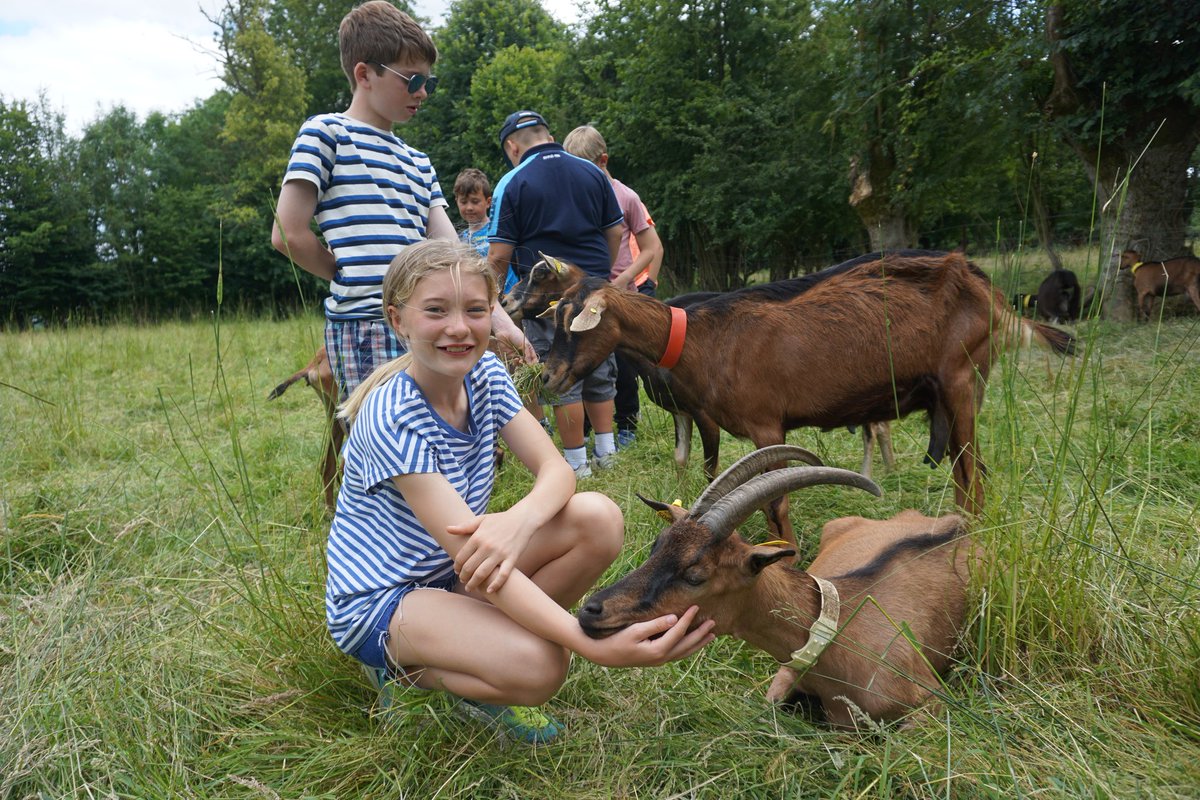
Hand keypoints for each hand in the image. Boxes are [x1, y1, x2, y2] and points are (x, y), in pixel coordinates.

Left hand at [447, 510, 534, 592]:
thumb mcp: (481, 520)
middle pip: (470, 567)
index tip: (457, 571)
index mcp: (478, 537)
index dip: (457, 567)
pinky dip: (496, 584)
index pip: (461, 557)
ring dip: (474, 583)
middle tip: (463, 581)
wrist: (523, 518)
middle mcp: (487, 546)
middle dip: (464, 577)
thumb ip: (464, 526)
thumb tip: (447, 529)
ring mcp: (500, 553)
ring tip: (471, 588)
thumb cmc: (501, 519)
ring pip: (482, 573)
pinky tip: (489, 590)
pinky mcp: (512, 558)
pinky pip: (503, 575)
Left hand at [491, 308, 537, 363]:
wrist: (504, 332)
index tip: (533, 365)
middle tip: (526, 364)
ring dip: (521, 364)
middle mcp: (523, 353)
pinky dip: (515, 362)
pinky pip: (513, 362)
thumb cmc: (516, 335)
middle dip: (527, 364)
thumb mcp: (524, 344)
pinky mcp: (509, 356)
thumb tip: (530, 364)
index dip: (534, 362)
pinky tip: (516, 359)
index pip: (533, 358)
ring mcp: (516, 355)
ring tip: (520, 361)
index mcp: (528, 349)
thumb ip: (528, 354)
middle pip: (527, 362)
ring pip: (520, 363)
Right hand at [578, 606, 715, 666]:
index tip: (696, 607)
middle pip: (686, 645)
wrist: (601, 654)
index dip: (688, 619)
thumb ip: (655, 625)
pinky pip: (676, 654)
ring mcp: (658, 660)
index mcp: (657, 650)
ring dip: (697, 644)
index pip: (678, 632)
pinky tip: (691, 643)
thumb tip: (675, 619)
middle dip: (700, 634)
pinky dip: (687, 648)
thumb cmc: (615, 640)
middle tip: (713, 623)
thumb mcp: (634, 630)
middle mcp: (661, 657)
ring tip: (711, 635)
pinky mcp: (654, 659)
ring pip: (683, 652)